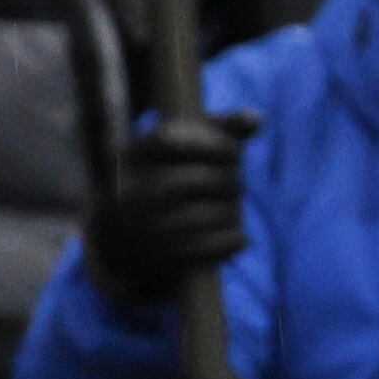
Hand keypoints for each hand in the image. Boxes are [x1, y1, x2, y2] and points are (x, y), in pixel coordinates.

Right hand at [83, 109, 253, 307]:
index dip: (215, 144)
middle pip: (197, 180)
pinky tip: (238, 236)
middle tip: (237, 183)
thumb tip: (256, 119)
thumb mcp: (183, 146)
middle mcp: (132, 190)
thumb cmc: (167, 175)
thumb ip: (222, 128)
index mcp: (135, 156)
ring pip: (205, 216)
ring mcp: (142, 227)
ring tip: (232, 208)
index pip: (172, 139)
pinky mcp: (157, 258)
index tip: (234, 151)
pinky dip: (230, 241)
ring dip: (231, 211)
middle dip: (229, 180)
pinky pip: (205, 249)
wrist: (121, 238)